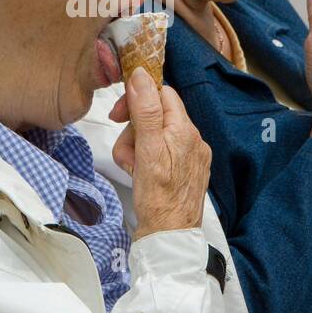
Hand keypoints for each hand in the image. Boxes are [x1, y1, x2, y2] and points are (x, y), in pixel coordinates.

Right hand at [108, 69, 208, 239]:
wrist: (169, 237)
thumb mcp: (146, 150)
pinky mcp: (185, 170)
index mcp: (184, 130)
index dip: (137, 98)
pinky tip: (140, 176)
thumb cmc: (157, 198)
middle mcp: (192, 139)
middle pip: (154, 115)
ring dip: (135, 148)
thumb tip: (140, 75)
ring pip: (153, 136)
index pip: (161, 93)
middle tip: (126, 151)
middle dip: (133, 130)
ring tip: (132, 169)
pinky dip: (145, 161)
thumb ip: (144, 111)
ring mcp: (190, 155)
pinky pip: (160, 153)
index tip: (119, 114)